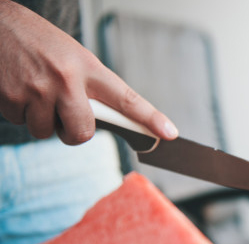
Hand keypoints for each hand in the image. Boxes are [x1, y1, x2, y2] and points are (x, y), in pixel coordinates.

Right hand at [0, 0, 177, 144]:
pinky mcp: (12, 99)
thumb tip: (101, 118)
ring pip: (47, 132)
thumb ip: (89, 85)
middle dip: (73, 132)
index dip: (150, 118)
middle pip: (82, 133)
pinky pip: (20, 123)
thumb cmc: (35, 40)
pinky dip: (18, 111)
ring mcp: (38, 91)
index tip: (169, 132)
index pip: (126, 98)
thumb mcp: (72, 55)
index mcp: (87, 67)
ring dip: (41, 119)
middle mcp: (66, 80)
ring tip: (33, 89)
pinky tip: (16, 87)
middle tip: (63, 113)